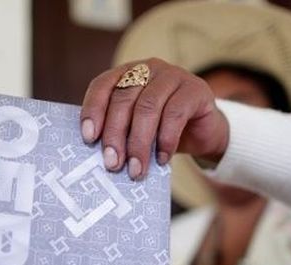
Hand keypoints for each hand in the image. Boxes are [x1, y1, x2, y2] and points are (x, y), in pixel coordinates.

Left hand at [80, 58, 228, 179]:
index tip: (88, 138)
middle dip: (115, 134)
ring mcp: (173, 75)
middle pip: (124, 98)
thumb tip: (101, 156)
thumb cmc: (162, 130)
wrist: (203, 132)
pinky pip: (175, 114)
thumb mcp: (136, 129)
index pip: (102, 85)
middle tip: (112, 163)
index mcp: (127, 74)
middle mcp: (147, 69)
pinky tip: (161, 159)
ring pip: (148, 107)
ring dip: (139, 142)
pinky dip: (165, 140)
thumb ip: (119, 131)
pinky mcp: (195, 90)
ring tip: (136, 169)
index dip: (93, 110)